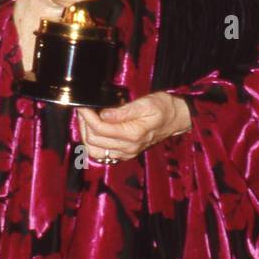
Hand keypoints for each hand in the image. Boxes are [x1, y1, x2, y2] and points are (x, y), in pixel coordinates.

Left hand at [76, 91, 191, 162]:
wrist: (176, 119)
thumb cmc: (163, 108)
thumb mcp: (146, 103)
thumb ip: (124, 111)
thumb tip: (104, 115)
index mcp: (133, 134)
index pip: (101, 129)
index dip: (87, 117)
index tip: (83, 106)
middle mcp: (128, 147)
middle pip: (94, 141)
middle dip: (84, 124)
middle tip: (83, 110)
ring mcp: (126, 152)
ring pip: (95, 151)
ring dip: (86, 136)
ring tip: (86, 120)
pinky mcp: (125, 154)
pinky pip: (102, 155)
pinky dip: (93, 144)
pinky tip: (93, 130)